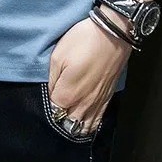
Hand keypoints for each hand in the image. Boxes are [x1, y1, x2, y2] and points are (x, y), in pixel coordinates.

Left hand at [47, 12, 131, 134]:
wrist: (112, 34)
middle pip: (68, 124)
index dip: (48, 106)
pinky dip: (89, 123)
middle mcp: (83, 104)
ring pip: (84, 127)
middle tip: (57, 105)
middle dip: (60, 118)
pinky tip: (83, 118)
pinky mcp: (107, 98)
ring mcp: (97, 103)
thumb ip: (52, 80)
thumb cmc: (83, 41)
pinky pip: (97, 121)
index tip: (48, 96)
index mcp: (68, 94)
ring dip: (74, 124)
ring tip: (69, 114)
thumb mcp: (58, 56)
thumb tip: (51, 94)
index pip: (53, 112)